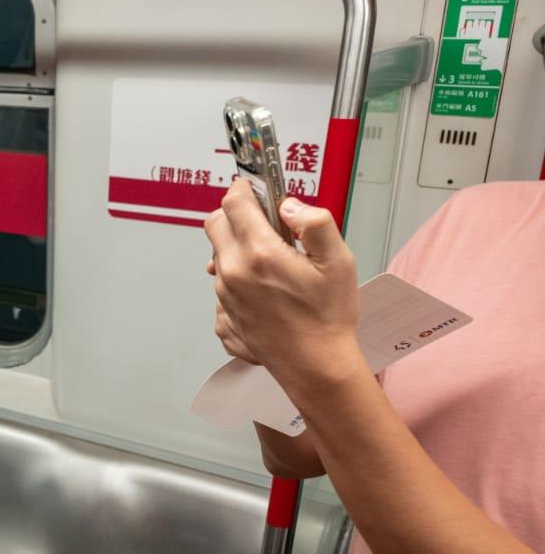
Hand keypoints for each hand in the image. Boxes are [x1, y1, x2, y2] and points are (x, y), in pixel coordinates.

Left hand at [203, 179, 361, 389]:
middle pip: (214, 224)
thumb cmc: (328, 317)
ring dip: (238, 246)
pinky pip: (222, 283)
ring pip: (219, 255)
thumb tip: (289, 205)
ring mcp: (224, 295)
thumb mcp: (338, 261)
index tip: (254, 187)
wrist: (314, 365)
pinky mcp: (224, 314)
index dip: (244, 189)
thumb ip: (314, 223)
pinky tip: (265, 287)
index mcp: (259, 253)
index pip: (233, 204)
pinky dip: (238, 276)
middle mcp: (233, 272)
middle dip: (234, 214)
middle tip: (262, 219)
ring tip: (272, 260)